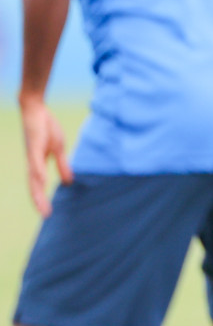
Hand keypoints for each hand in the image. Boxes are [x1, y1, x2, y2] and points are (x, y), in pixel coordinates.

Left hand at [19, 95, 71, 216]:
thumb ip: (62, 165)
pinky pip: (36, 161)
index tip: (47, 214)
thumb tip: (68, 181)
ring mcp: (32, 155)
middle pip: (34, 185)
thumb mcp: (58, 149)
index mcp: (38, 164)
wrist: (35, 110)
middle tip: (45, 216)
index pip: (38, 185)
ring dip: (37, 192)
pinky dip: (39, 172)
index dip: (41, 199)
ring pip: (33, 177)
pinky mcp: (34, 146)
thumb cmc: (45, 128)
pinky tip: (42, 180)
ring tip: (42, 204)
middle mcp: (32, 162)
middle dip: (39, 201)